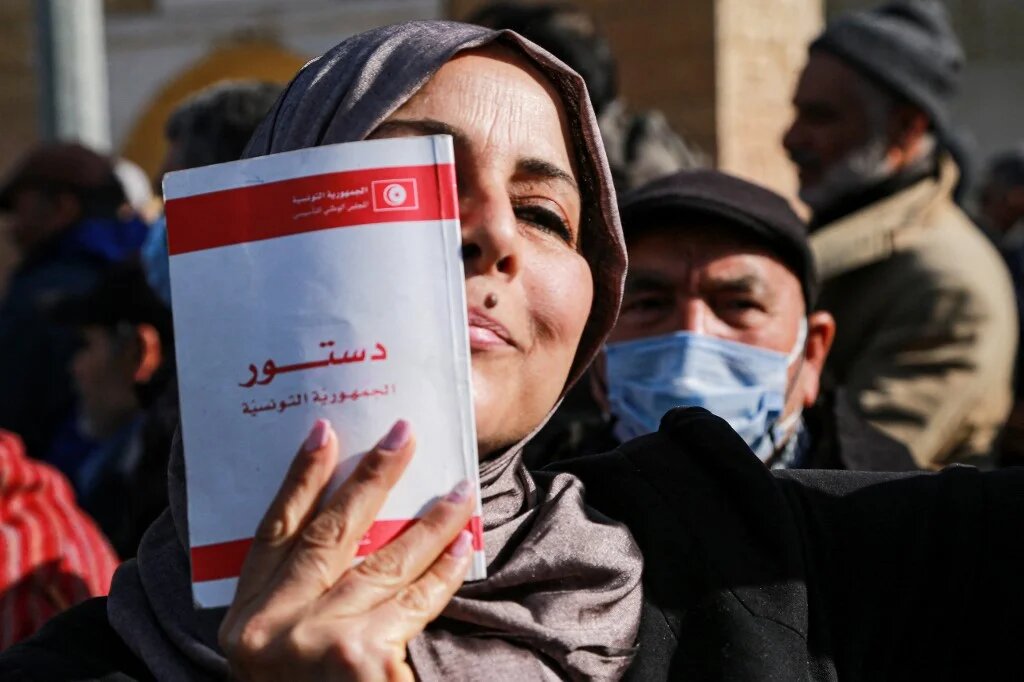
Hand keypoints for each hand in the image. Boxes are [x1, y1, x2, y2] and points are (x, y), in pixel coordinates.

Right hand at [219, 418, 475, 680]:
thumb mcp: (282, 651)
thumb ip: (301, 597)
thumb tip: (358, 524)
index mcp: (242, 621)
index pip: (273, 531)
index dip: (299, 478)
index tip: (325, 431)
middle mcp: (268, 628)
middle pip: (329, 532)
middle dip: (372, 477)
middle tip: (405, 434)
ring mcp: (315, 642)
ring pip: (384, 560)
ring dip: (429, 521)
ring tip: (460, 490)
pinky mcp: (362, 658)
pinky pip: (417, 598)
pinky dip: (445, 569)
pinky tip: (464, 543)